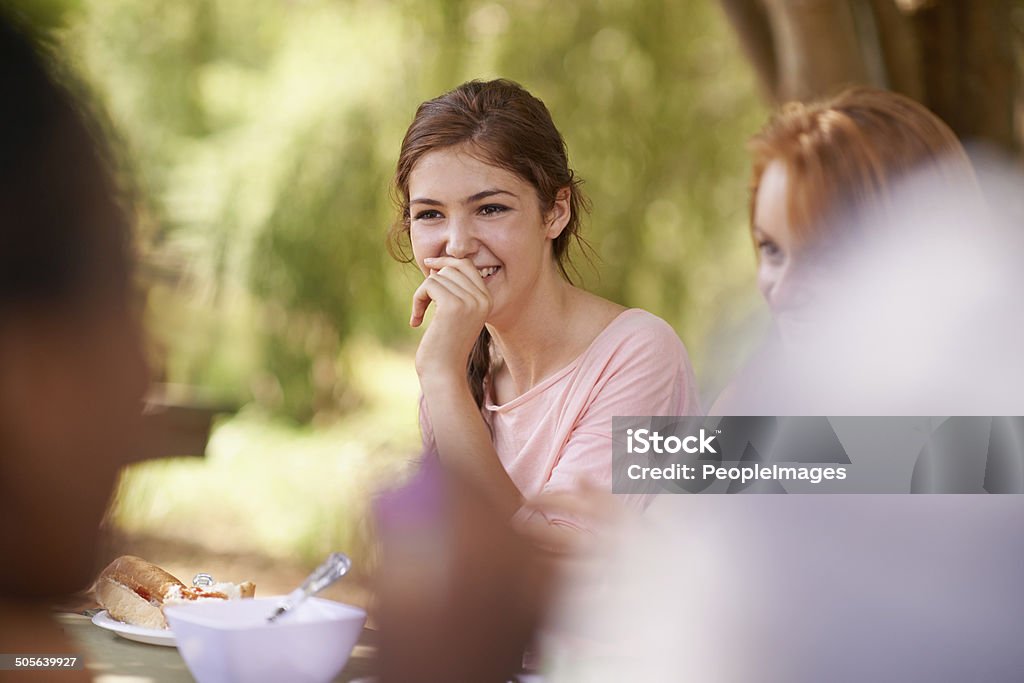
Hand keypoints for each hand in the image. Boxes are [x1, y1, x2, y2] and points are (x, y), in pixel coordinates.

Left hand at [410, 257, 491, 378]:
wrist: (444, 372)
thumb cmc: (445, 346)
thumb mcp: (456, 315)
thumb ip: (454, 291)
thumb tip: (437, 265)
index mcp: (487, 299)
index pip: (467, 265)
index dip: (446, 262)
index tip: (429, 264)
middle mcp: (482, 298)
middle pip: (451, 267)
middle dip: (432, 281)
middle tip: (422, 304)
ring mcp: (470, 301)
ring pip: (437, 276)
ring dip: (422, 294)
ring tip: (419, 315)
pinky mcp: (453, 305)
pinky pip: (429, 285)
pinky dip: (417, 300)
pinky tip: (416, 320)